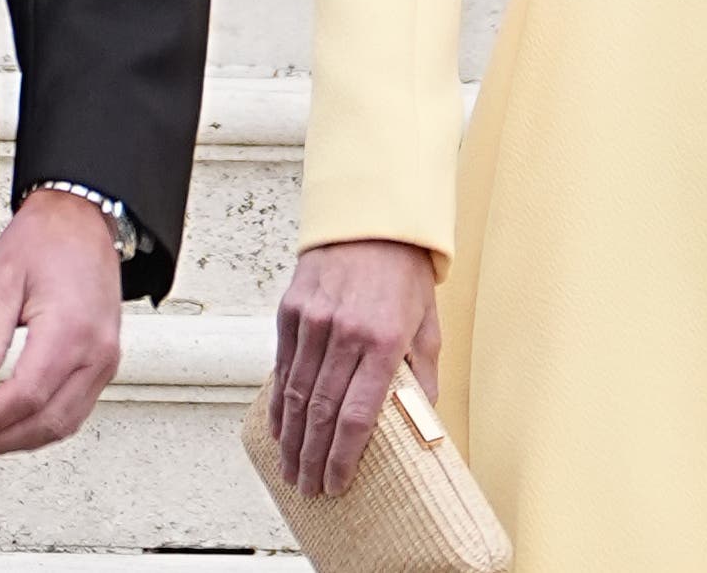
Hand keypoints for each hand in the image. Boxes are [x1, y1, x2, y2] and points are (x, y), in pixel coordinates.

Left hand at [0, 190, 125, 457]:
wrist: (82, 220)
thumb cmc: (44, 240)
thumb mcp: (1, 278)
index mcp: (69, 329)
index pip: (26, 396)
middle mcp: (95, 352)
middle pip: (47, 420)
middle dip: (0, 440)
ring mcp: (105, 360)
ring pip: (65, 423)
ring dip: (22, 440)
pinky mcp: (105, 362)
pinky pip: (77, 409)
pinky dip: (45, 426)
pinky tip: (17, 427)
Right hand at [270, 238, 440, 499]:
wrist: (372, 219)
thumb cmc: (404, 275)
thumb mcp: (428, 326)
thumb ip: (422, 377)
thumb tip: (421, 422)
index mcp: (384, 342)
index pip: (357, 416)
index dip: (343, 457)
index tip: (337, 483)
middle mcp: (346, 333)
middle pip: (321, 412)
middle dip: (313, 458)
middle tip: (309, 487)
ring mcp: (314, 320)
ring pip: (296, 394)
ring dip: (292, 438)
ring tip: (291, 468)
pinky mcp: (292, 309)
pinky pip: (281, 366)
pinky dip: (278, 402)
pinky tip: (280, 427)